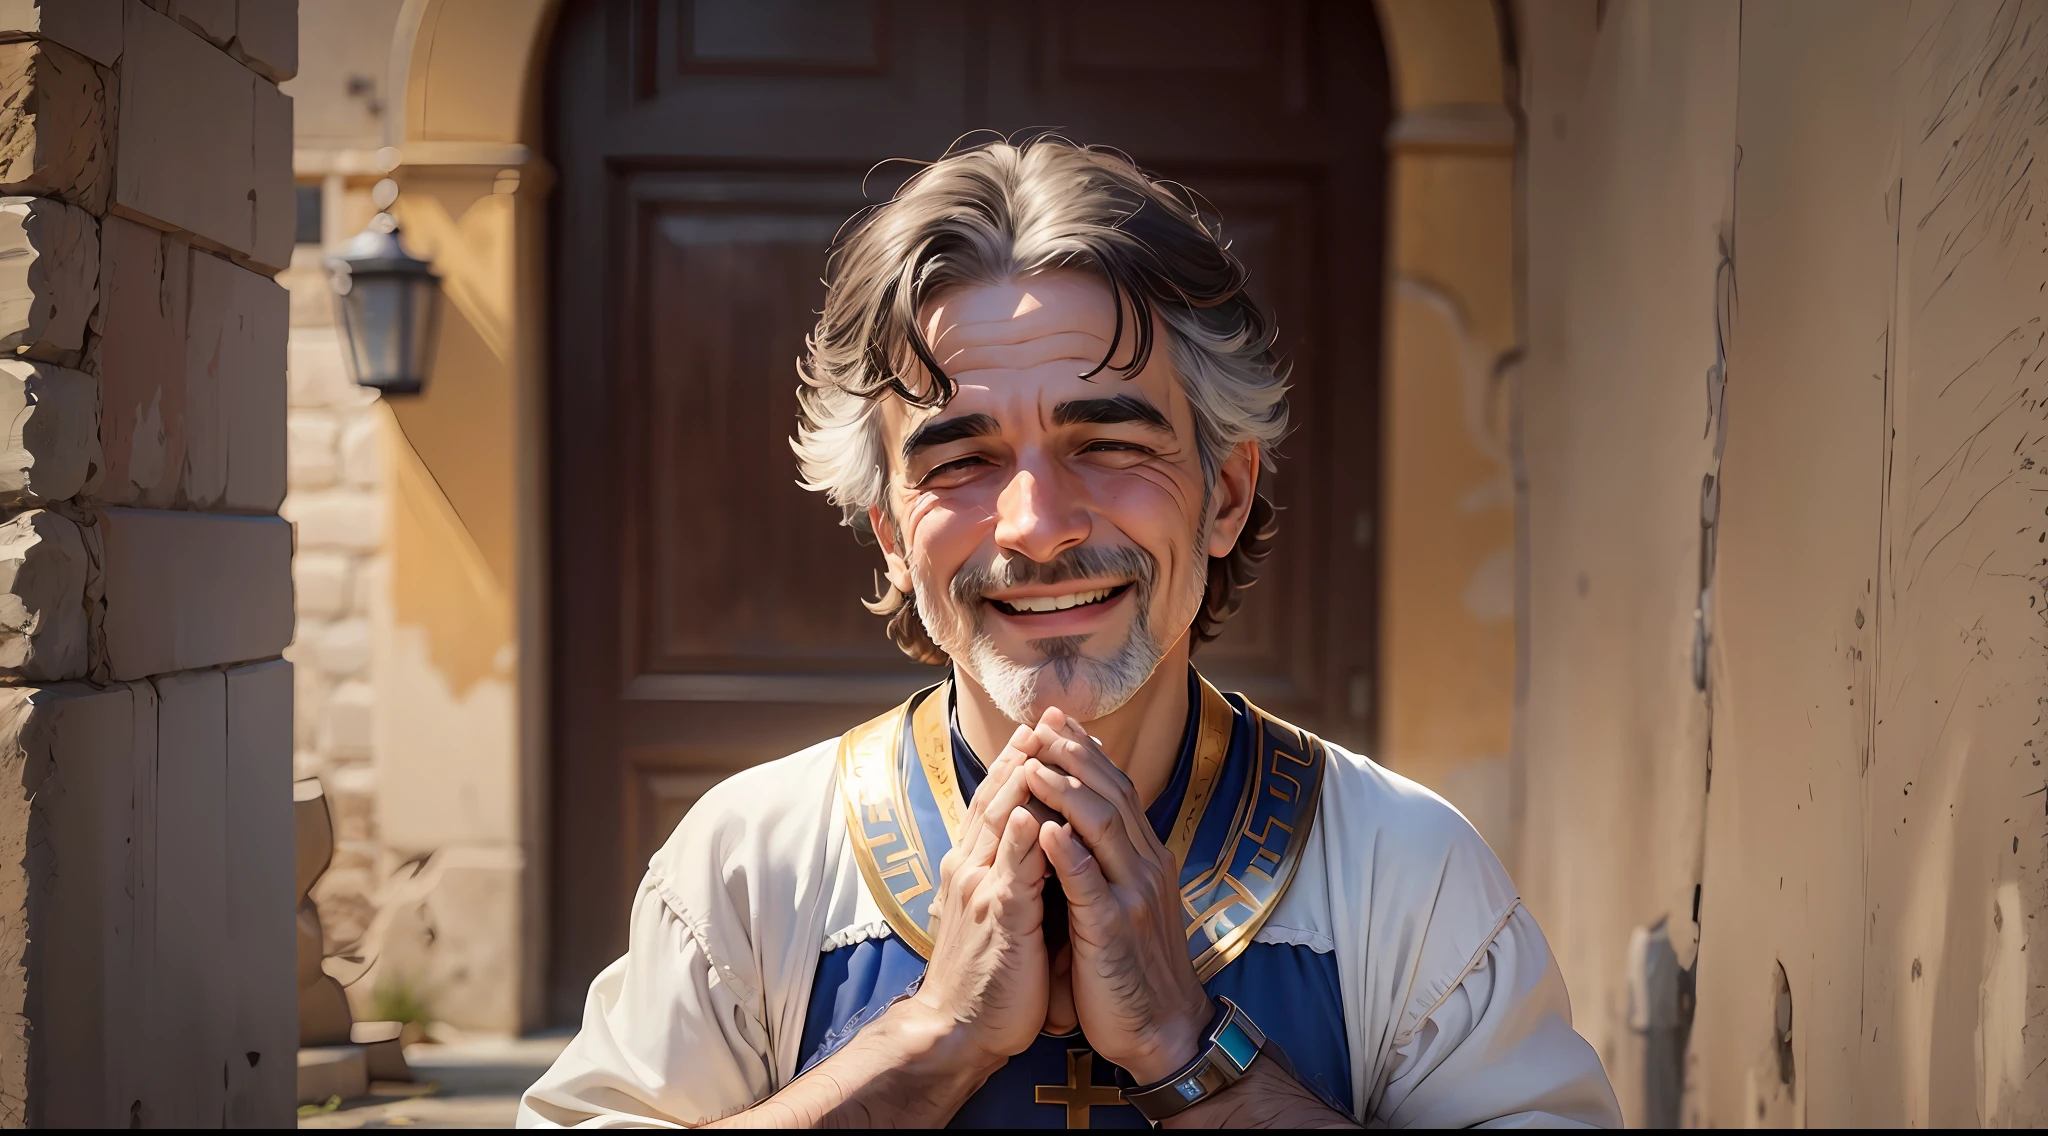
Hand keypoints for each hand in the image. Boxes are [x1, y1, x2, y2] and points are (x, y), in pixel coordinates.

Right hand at [911, 725, 1053, 1065]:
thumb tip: (1043, 843)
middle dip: (1021, 755)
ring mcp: (981, 889)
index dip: (1019, 764)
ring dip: (1020, 780)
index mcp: (976, 867)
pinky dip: (1019, 838)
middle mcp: (972, 868)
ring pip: (1000, 822)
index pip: (998, 802)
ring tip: (1038, 741)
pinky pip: (1011, 871)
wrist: (957, 1030)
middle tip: (1044, 717)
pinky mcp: (997, 918)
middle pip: (996, 798)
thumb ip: (1017, 875)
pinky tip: (1029, 811)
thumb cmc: (987, 977)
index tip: (1042, 730)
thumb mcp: (1002, 911)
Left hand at [1018, 708, 1215, 1083]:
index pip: (1117, 788)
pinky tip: (1045, 829)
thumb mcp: (1124, 902)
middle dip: (1074, 755)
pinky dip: (1068, 853)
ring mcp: (1132, 897)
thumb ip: (1106, 861)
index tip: (1056, 720)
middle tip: (1043, 721)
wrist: (1163, 1031)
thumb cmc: (1132, 969)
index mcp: (1145, 859)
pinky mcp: (1115, 932)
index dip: (1087, 752)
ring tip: (1034, 762)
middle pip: (1111, 794)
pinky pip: (1090, 884)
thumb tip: (1077, 821)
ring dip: (1067, 790)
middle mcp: (1145, 867)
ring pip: (1103, 828)